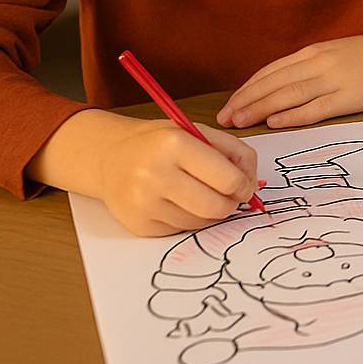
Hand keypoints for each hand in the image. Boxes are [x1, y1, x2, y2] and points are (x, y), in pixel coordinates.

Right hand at [98, 120, 258, 236]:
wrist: (110, 157)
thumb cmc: (160, 143)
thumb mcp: (198, 132)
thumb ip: (235, 152)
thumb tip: (252, 184)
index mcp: (175, 144)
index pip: (228, 179)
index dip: (244, 186)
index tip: (244, 186)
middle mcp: (156, 174)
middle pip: (217, 207)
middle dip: (231, 204)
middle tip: (229, 196)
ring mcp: (144, 202)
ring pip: (201, 222)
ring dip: (210, 213)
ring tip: (199, 194)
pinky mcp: (139, 224)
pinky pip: (181, 230)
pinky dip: (188, 219)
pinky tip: (177, 202)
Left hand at [217, 24, 362, 129]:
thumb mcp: (339, 53)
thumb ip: (313, 67)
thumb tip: (285, 88)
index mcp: (315, 52)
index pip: (271, 71)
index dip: (247, 89)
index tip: (228, 105)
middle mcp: (319, 63)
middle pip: (273, 83)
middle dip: (244, 102)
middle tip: (222, 120)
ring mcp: (335, 79)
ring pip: (288, 95)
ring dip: (259, 109)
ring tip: (238, 123)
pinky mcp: (351, 96)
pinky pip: (316, 107)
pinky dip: (292, 115)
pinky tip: (275, 122)